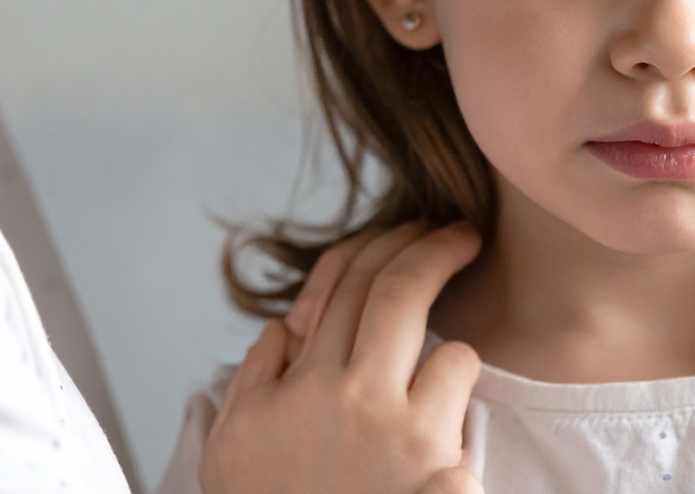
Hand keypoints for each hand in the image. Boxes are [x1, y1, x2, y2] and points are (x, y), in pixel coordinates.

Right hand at [199, 222, 485, 493]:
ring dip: (450, 329)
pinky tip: (454, 405)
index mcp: (289, 390)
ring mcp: (388, 427)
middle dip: (430, 245)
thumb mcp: (235, 454)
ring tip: (456, 352)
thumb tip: (284, 326)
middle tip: (459, 231)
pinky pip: (459, 377)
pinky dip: (459, 376)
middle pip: (390, 288)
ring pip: (431, 328)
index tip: (403, 233)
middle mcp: (338, 396)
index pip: (336, 286)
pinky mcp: (435, 462)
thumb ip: (253, 382)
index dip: (375, 246)